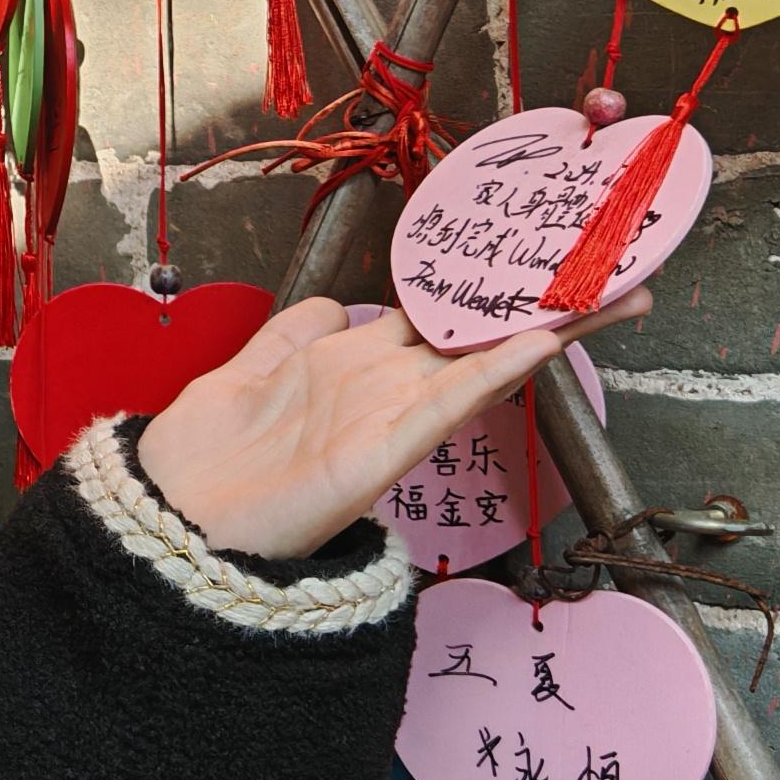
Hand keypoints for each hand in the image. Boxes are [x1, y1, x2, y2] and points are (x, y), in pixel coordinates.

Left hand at [133, 291, 650, 562]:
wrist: (171, 521)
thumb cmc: (202, 461)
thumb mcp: (240, 377)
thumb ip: (288, 337)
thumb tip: (335, 304)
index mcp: (347, 364)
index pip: (430, 317)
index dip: (480, 290)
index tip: (535, 258)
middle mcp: (375, 385)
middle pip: (466, 333)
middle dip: (532, 305)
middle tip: (608, 271)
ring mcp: (382, 417)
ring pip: (470, 359)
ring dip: (536, 326)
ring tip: (604, 294)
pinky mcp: (379, 453)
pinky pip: (444, 402)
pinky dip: (490, 372)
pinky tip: (536, 344)